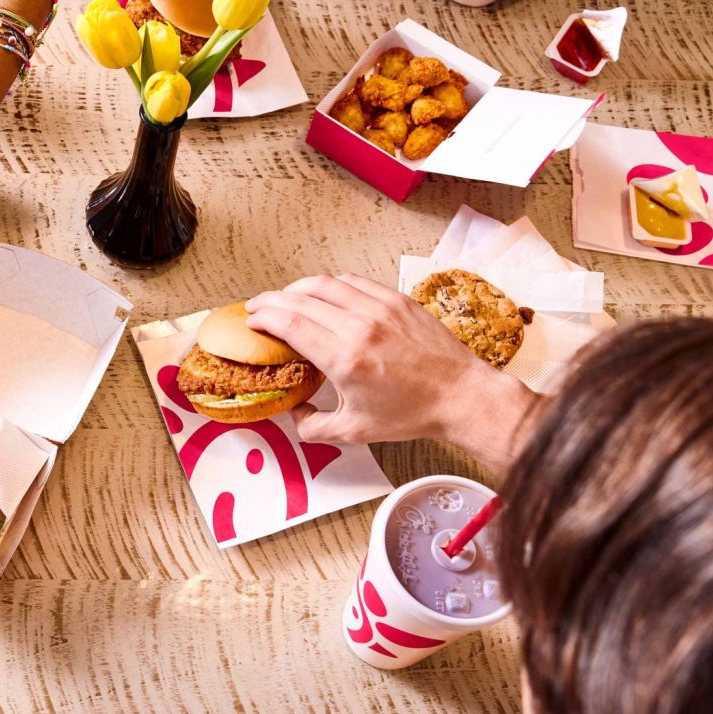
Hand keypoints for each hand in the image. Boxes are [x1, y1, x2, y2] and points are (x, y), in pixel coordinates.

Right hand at [244, 275, 536, 465]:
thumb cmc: (412, 413)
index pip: (290, 323)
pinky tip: (324, 294)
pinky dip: (331, 285)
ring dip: (298, 288)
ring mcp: (381, 308)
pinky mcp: (397, 300)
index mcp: (345, 358)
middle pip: (300, 298)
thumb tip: (292, 413)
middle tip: (257, 307)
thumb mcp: (354, 431)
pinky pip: (354, 282)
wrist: (461, 396)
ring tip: (286, 297)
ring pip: (326, 283)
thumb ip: (312, 425)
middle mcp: (360, 326)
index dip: (263, 317)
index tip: (251, 321)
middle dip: (271, 300)